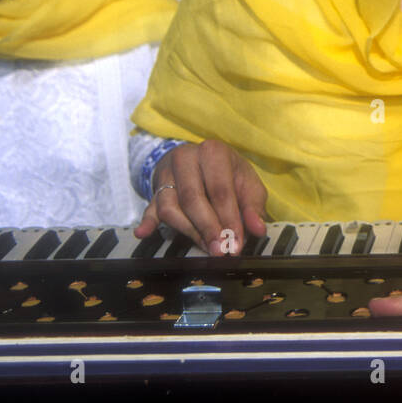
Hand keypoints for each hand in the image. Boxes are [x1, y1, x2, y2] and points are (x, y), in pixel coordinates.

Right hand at [133, 140, 267, 254]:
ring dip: (189, 231)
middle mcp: (186, 158)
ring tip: (206, 248)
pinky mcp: (155, 191)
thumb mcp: (247, 183)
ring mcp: (167, 175)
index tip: (236, 243)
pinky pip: (149, 208)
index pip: (220, 189)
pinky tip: (143, 233)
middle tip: (220, 250)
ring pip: (171, 206)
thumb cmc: (228, 175)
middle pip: (193, 198)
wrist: (199, 160)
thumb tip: (258, 229)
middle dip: (208, 228)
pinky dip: (147, 221)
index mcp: (213, 152)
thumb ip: (254, 206)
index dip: (229, 218)